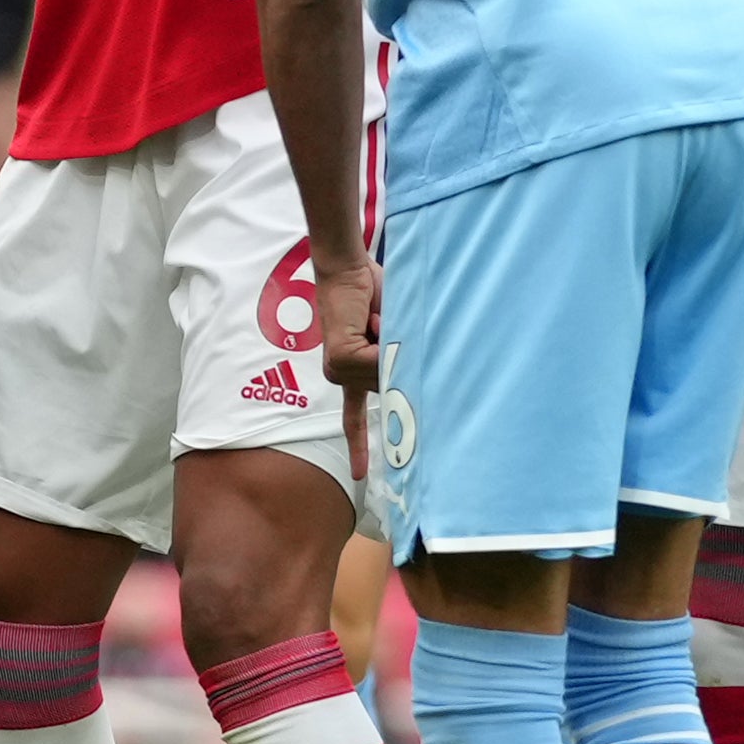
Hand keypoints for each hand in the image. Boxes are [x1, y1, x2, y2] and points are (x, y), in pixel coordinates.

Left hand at [310, 248, 383, 478]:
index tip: (360, 476)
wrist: (348, 268)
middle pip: (388, 386)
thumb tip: (405, 377)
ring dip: (392, 342)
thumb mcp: (392, 333)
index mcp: (350, 374)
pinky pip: (377, 358)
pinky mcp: (341, 355)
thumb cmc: (372, 296)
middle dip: (398, 360)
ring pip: (385, 372)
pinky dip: (384, 337)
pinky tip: (372, 319)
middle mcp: (340, 375)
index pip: (354, 416)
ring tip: (376, 318)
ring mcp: (338, 368)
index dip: (360, 445)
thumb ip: (396, 359)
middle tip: (379, 325)